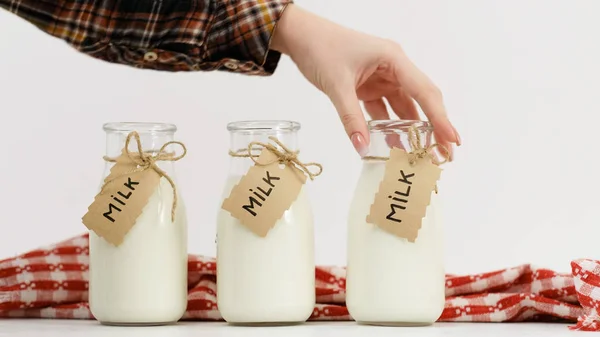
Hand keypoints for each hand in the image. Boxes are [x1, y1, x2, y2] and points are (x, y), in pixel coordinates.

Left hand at [271, 4, 460, 157]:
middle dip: (433, 127)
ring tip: (421, 155)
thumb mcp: (337, 84)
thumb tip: (363, 148)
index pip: (424, 91)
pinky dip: (387, 128)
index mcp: (393, 59)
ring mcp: (381, 78)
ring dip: (410, 131)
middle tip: (444, 154)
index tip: (452, 139)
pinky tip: (393, 145)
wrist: (300, 36)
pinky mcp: (369, 87)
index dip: (440, 118)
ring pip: (402, 108)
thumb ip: (351, 117)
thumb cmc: (320, 48)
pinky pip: (383, 110)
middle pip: (420, 101)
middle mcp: (393, 68)